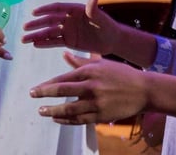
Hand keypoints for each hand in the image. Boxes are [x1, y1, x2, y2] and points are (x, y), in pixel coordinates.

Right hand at [22, 0, 119, 54]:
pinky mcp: (69, 41)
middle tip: (25, 28)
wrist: (112, 40)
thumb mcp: (100, 18)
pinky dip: (45, 43)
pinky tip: (35, 45)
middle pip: (49, 21)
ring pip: (49, 32)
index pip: (57, 8)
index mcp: (74, 10)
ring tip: (24, 39)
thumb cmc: (108, 26)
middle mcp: (68, 19)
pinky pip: (54, 42)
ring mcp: (67, 30)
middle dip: (37, 24)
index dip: (45, 10)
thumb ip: (94, 10)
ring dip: (37, 35)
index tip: (34, 13)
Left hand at [31, 52, 148, 124]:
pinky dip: (66, 121)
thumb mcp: (101, 63)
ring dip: (53, 111)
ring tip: (42, 111)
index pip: (63, 78)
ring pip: (69, 109)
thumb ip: (81, 61)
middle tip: (32, 96)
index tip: (35, 89)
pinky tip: (57, 120)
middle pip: (62, 91)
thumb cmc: (122, 74)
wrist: (143, 90)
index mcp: (90, 71)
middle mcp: (91, 86)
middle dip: (45, 94)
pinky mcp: (101, 115)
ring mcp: (96, 102)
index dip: (47, 85)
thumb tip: (64, 55)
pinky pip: (79, 120)